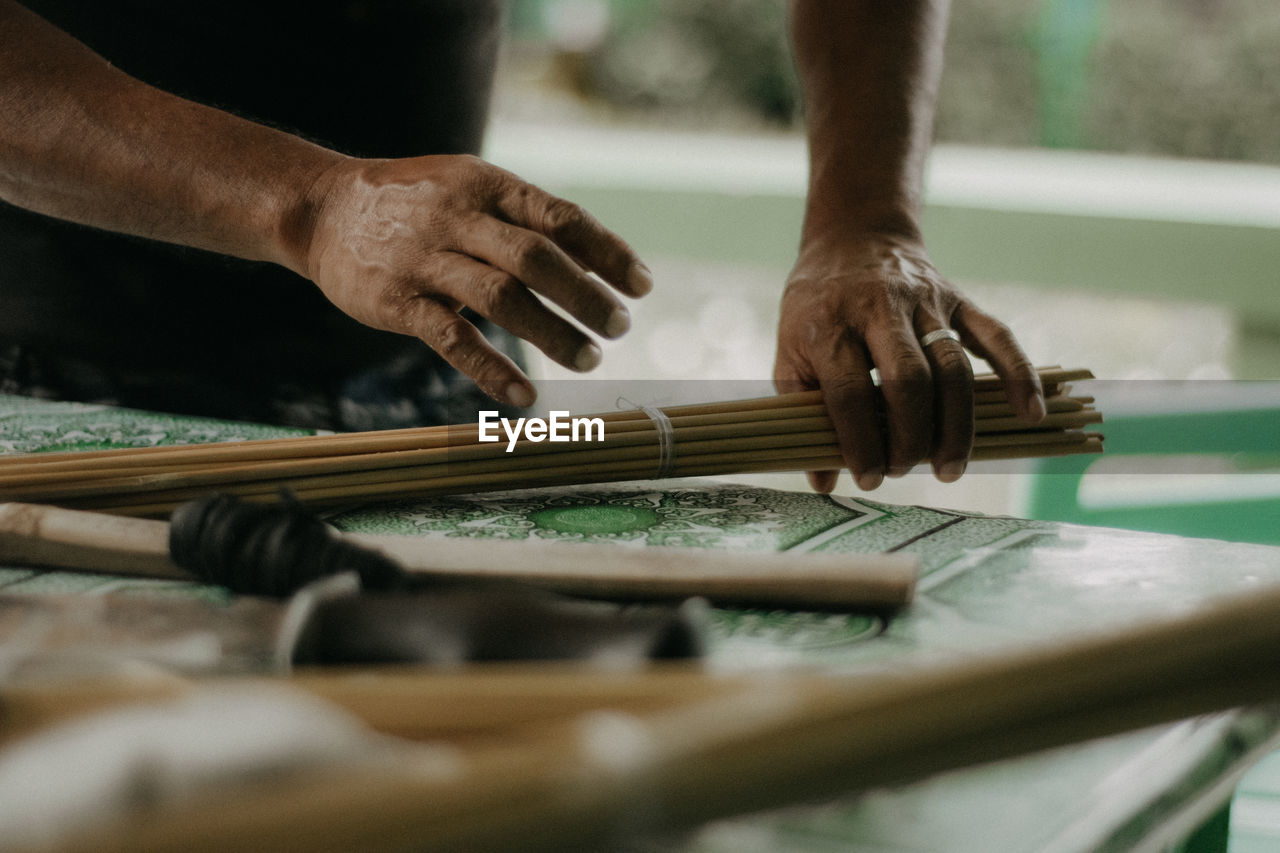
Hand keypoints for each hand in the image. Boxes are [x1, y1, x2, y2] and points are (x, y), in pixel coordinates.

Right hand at [298, 155, 651, 407]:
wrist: (321, 208)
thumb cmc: (415, 204)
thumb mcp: (470, 189)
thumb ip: (526, 222)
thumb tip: (597, 266)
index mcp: (486, 185)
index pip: (559, 216)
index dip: (606, 252)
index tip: (641, 286)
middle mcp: (458, 217)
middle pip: (536, 257)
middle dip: (586, 296)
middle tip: (618, 328)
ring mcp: (425, 260)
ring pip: (501, 298)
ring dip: (551, 333)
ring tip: (588, 359)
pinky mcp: (396, 301)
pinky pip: (452, 339)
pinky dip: (491, 370)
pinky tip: (523, 397)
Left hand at [774, 232, 1044, 491]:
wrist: (853, 239)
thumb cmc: (817, 305)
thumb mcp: (790, 348)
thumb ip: (801, 409)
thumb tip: (822, 481)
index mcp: (829, 325)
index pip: (850, 390)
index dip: (860, 440)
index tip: (868, 477)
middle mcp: (879, 309)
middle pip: (908, 380)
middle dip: (910, 436)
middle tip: (904, 471)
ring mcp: (924, 302)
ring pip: (952, 367)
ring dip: (956, 425)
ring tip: (950, 469)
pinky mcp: (958, 299)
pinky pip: (996, 336)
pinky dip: (1019, 375)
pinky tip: (1030, 414)